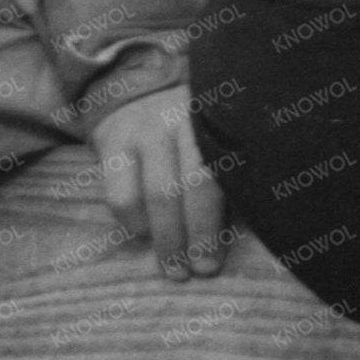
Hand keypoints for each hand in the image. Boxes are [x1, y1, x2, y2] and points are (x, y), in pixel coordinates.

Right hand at [90, 85, 223, 280]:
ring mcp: (144, 130)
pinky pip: (119, 193)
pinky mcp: (113, 141)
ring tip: (172, 267)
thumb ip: (227, 172)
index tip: (213, 263)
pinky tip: (143, 234)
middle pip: (188, 188)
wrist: (138, 87)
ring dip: (164, 238)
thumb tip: (246, 229)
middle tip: (196, 272)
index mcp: (214, 124)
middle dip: (193, 237)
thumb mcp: (216, 136)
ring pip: (155, 194)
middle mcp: (180, 123)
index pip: (218, 178)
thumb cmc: (193, 127)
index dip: (214, 225)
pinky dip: (132, 221)